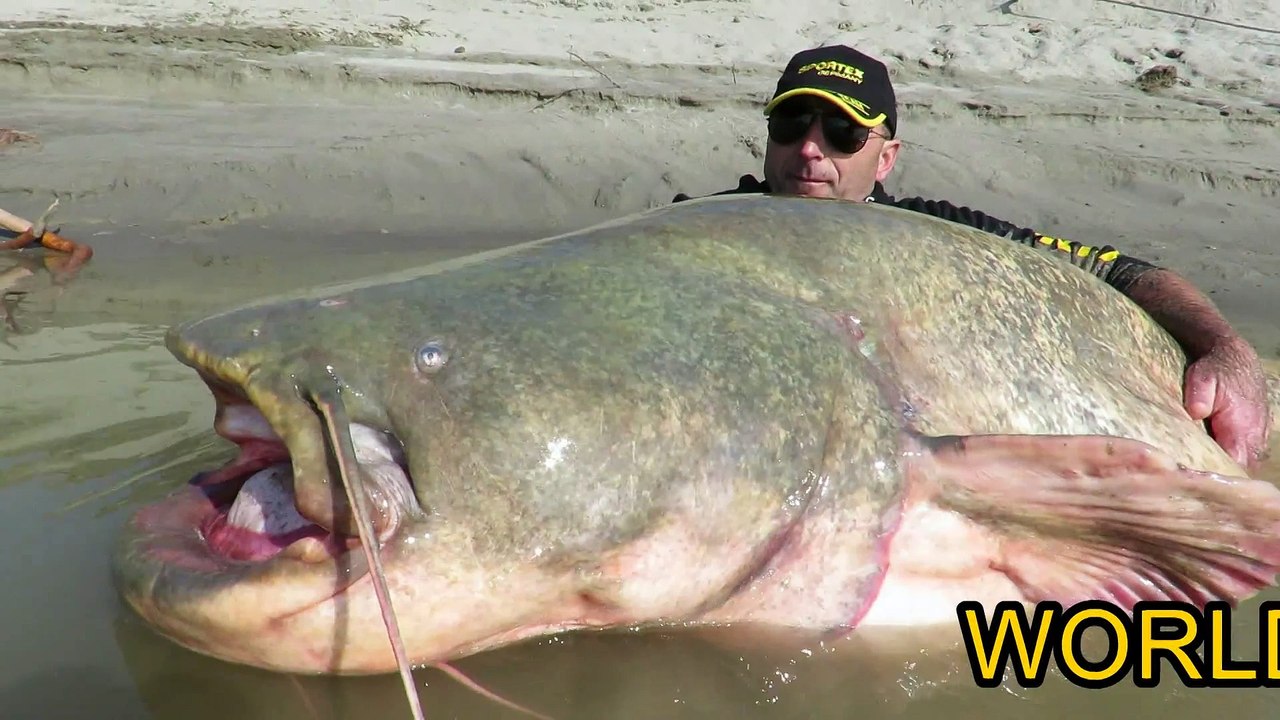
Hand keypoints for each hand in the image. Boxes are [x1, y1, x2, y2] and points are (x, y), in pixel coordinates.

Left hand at [1183, 336, 1272, 470]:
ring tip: (1198, 475)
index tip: (1194, 483)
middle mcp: (1255, 438)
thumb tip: (1196, 412)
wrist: (1235, 357)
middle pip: (1240, 471)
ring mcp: (1258, 438)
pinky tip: (1209, 461)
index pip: (1234, 466)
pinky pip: (1245, 457)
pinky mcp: (1255, 437)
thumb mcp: (1202, 377)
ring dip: (1226, 469)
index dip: (1216, 477)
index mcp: (1241, 429)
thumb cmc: (1215, 369)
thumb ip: (1199, 395)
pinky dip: (1230, 460)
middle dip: (1219, 478)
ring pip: (1244, 465)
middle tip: (1191, 484)